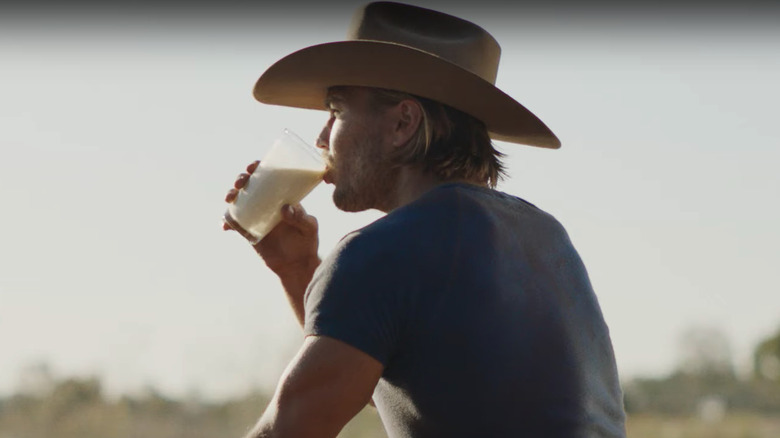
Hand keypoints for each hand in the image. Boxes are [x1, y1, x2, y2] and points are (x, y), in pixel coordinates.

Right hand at [223, 161, 319, 276]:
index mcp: (282, 196)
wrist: (297, 265)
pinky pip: (234, 223)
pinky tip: (225, 225)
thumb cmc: (307, 241)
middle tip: (241, 182)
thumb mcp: (309, 227)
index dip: (258, 168)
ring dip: (231, 195)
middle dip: (241, 179)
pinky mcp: (248, 230)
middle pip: (250, 185)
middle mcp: (267, 203)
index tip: (253, 166)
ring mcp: (256, 215)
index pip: (268, 176)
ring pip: (239, 200)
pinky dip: (227, 222)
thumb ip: (300, 218)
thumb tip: (285, 207)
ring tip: (230, 198)